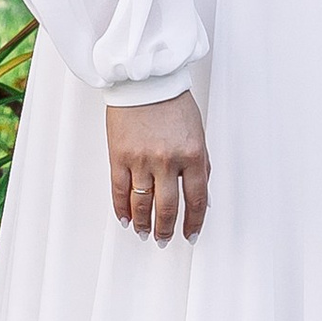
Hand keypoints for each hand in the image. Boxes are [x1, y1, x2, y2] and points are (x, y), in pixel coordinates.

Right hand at [105, 93, 209, 240]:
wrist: (146, 81)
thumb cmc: (173, 104)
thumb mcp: (198, 134)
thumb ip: (201, 167)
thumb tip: (203, 199)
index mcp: (193, 154)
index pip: (197, 200)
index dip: (194, 223)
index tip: (191, 235)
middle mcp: (168, 160)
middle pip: (168, 208)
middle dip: (167, 229)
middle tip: (164, 239)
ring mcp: (142, 160)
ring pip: (142, 205)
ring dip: (144, 224)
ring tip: (144, 232)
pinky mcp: (119, 156)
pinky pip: (120, 191)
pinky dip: (122, 209)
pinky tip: (126, 219)